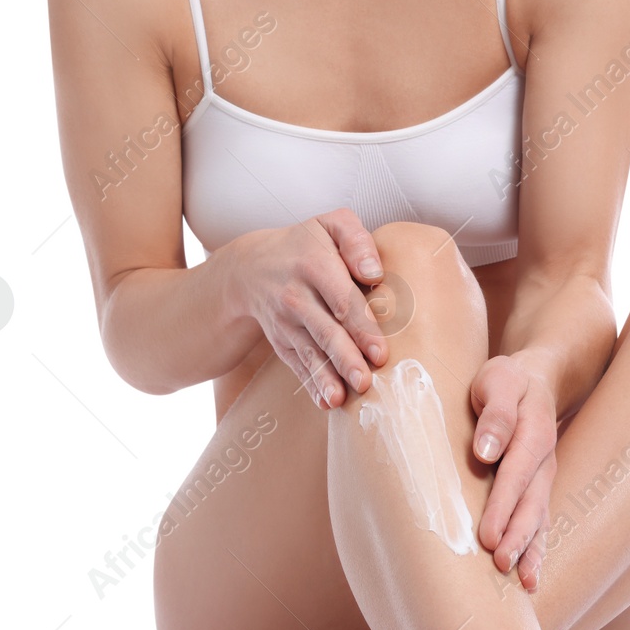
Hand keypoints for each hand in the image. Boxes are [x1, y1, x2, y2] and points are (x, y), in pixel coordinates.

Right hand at [227, 207, 389, 408]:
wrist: (249, 267)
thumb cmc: (307, 246)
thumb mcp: (330, 225)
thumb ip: (356, 239)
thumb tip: (374, 273)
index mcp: (314, 264)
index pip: (341, 299)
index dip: (361, 327)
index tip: (380, 351)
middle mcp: (296, 296)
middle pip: (325, 331)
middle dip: (345, 358)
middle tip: (365, 381)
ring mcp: (285, 323)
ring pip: (310, 353)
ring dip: (326, 379)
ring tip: (342, 399)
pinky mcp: (281, 343)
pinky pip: (297, 366)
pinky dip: (311, 386)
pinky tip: (326, 404)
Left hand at [470, 353, 557, 589]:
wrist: (537, 379)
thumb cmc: (508, 380)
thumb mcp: (498, 380)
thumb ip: (495, 413)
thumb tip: (484, 452)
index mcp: (533, 433)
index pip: (515, 474)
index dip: (502, 507)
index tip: (486, 536)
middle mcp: (544, 461)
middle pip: (532, 504)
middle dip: (517, 537)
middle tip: (500, 564)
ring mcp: (544, 478)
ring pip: (540, 519)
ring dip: (531, 551)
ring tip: (526, 583)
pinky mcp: (538, 490)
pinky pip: (540, 523)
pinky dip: (537, 551)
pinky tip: (530, 579)